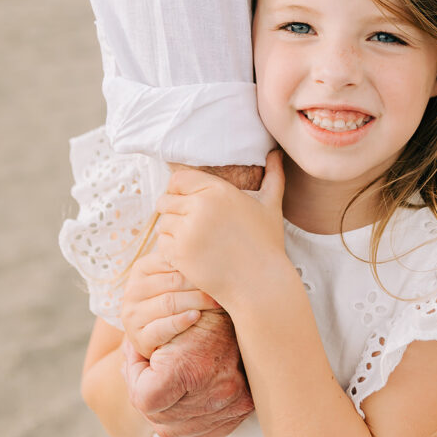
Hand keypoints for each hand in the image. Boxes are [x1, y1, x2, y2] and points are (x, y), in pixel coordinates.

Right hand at [121, 250, 219, 358]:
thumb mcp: (171, 276)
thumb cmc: (170, 296)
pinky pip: (162, 328)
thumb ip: (181, 261)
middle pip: (172, 283)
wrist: (153, 333)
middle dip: (199, 284)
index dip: (194, 265)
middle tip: (221, 285)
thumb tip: (211, 237)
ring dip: (196, 302)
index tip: (217, 265)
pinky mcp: (139, 337)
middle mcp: (133, 290)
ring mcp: (133, 314)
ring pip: (169, 303)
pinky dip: (181, 321)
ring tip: (216, 302)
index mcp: (141, 268)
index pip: (170, 261)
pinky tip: (197, 316)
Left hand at [123, 309, 253, 436]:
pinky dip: (187, 422)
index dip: (136, 377)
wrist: (244, 305)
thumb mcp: (162, 320)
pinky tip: (185, 399)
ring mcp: (231, 405)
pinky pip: (199, 436)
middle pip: (158, 419)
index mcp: (192, 368)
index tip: (141, 357)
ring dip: (165, 411)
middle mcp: (215, 393)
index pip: (144, 399)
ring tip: (166, 383)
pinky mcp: (242, 410)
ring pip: (176, 431)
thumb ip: (139, 351)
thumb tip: (127, 370)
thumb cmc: (198, 307)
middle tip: (150, 370)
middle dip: (148, 396)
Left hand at [155, 150, 286, 310]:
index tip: (186, 201)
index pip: (179, 179)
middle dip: (173, 209)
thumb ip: (274, 175)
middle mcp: (200, 206)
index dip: (179, 189)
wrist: (261, 284)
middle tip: (187, 223)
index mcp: (218, 190)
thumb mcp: (271, 205)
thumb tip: (276, 153)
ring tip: (189, 238)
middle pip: (166, 199)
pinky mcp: (180, 254)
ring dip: (171, 229)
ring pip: (162, 222)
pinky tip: (188, 253)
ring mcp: (188, 231)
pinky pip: (161, 243)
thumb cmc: (266, 243)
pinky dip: (170, 248)